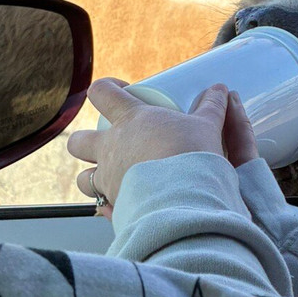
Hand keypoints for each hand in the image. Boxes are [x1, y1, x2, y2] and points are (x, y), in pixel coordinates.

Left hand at [68, 78, 258, 218]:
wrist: (185, 198)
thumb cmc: (192, 155)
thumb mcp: (207, 125)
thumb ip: (211, 107)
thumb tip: (219, 91)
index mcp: (129, 120)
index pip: (102, 93)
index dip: (107, 89)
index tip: (120, 92)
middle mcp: (110, 148)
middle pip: (78, 140)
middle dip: (86, 141)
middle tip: (108, 142)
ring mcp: (108, 179)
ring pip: (83, 179)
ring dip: (93, 178)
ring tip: (113, 178)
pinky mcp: (114, 206)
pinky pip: (101, 207)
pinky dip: (109, 206)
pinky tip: (124, 204)